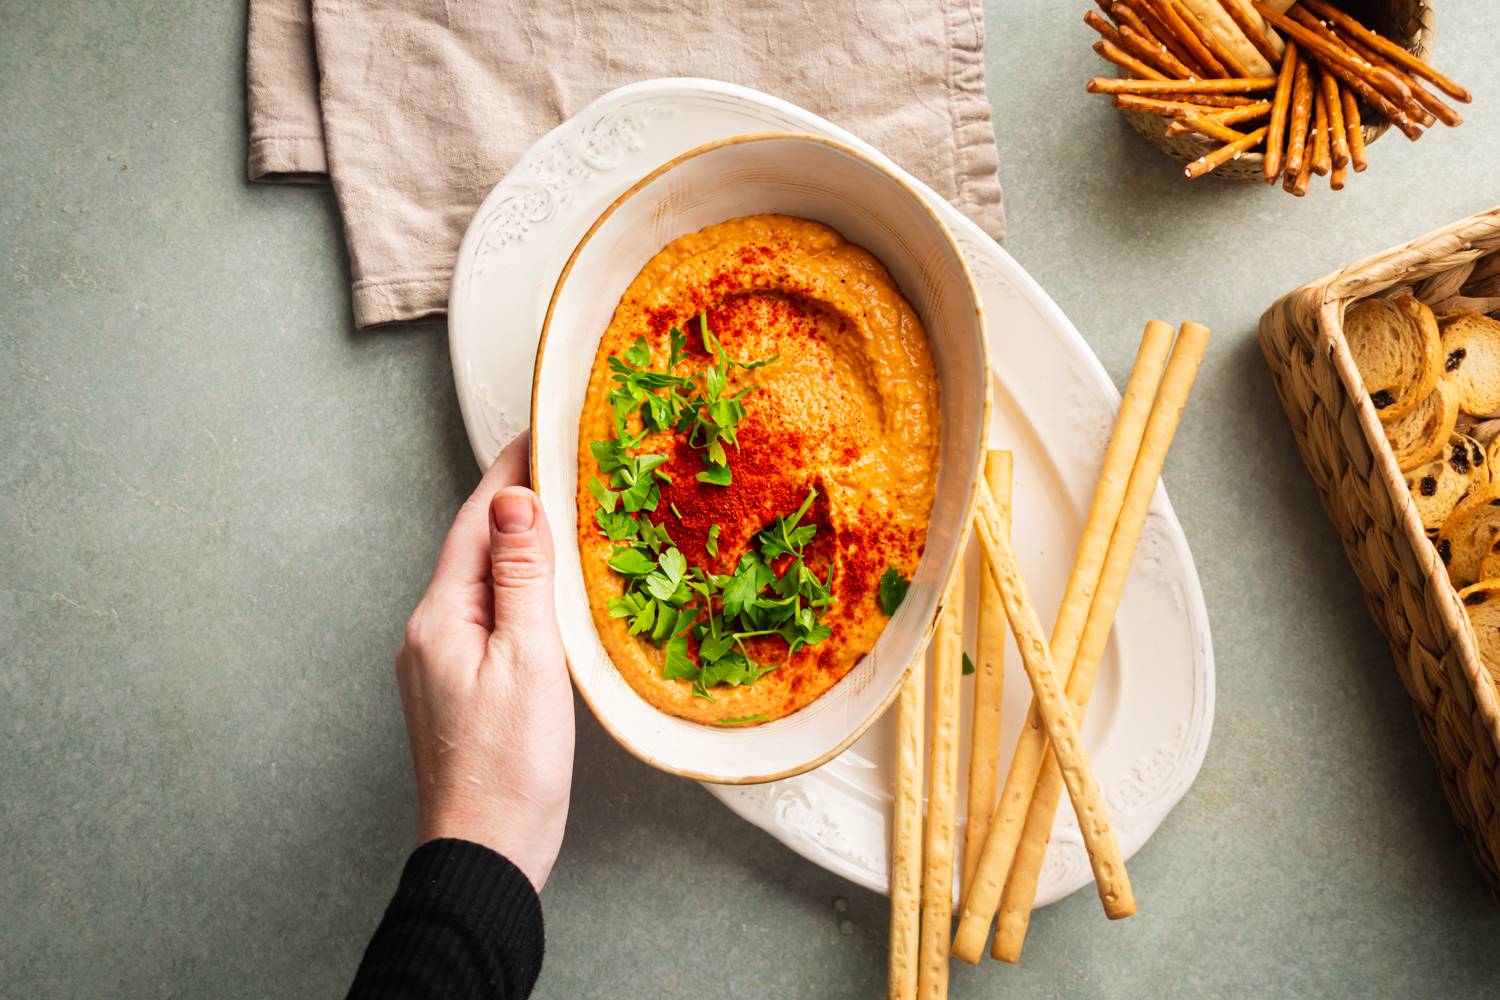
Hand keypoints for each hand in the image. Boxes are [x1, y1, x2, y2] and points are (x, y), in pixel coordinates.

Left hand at [395, 433, 573, 889]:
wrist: (485, 852)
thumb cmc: (509, 767)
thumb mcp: (527, 661)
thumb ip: (520, 577)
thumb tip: (515, 499)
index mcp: (439, 617)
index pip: (476, 521)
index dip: (509, 473)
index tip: (540, 431)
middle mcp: (429, 632)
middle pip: (475, 546)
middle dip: (516, 502)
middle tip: (565, 463)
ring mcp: (440, 662)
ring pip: (482, 582)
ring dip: (520, 545)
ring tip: (566, 515)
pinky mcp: (459, 688)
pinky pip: (489, 616)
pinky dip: (519, 590)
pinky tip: (550, 593)